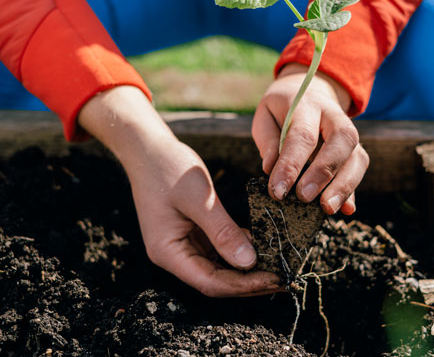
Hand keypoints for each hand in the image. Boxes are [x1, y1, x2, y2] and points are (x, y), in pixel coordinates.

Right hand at [79, 86, 279, 296]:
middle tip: (285, 278)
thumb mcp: (199, 199)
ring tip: (279, 267)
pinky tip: (263, 247)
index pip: (210, 282)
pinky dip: (240, 250)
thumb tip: (249, 262)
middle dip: (250, 282)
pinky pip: (219, 250)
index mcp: (168, 252)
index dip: (243, 286)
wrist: (149, 147)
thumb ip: (223, 231)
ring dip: (248, 269)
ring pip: (220, 267)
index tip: (274, 278)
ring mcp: (183, 245)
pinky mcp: (193, 233)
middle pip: (216, 280)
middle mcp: (174, 255)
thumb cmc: (168, 168)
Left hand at [252, 64, 368, 214]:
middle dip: (324, 172)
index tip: (278, 191)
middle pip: (341, 141)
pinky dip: (353, 191)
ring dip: (344, 186)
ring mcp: (349, 133)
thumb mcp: (265, 115)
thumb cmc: (282, 110)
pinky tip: (346, 210)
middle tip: (304, 198)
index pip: (302, 135)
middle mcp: (334, 116)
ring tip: (327, 208)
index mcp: (307, 104)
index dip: (290, 164)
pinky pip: (359, 170)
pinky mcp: (355, 150)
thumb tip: (270, 169)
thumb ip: (268, 140)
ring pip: (357, 157)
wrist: (310, 92)